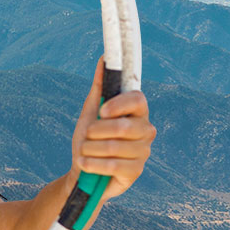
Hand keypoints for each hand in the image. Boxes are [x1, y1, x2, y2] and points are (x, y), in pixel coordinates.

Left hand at [71, 56, 154, 199]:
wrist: (84, 171)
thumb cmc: (90, 139)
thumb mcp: (90, 112)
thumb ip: (100, 87)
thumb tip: (104, 58)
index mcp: (137, 112)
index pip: (138, 100)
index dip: (119, 104)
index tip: (102, 110)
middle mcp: (145, 130)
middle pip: (123, 126)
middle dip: (96, 131)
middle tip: (86, 135)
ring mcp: (143, 152)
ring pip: (115, 147)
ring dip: (90, 149)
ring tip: (83, 151)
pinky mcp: (136, 171)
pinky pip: (114, 165)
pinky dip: (93, 164)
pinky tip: (84, 163)